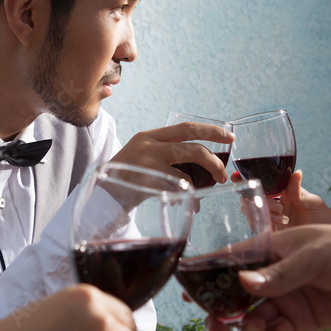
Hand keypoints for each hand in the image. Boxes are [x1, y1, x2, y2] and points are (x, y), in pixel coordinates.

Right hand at [110, 122, 233, 185]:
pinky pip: (178, 181)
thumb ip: (166, 159)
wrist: (101, 196)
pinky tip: (192, 203)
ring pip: (189, 155)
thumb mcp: (144, 160)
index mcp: (150, 136)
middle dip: (214, 147)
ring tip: (216, 181)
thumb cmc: (127, 181)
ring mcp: (147, 158)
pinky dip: (190, 193)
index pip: (185, 128)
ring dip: (208, 168)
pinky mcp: (146, 175)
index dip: (210, 130)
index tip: (228, 136)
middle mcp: (149, 142)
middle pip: (190, 138)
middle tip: (227, 161)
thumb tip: (201, 171)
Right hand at [204, 224, 330, 330]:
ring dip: (247, 324)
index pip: (231, 260)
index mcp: (271, 248)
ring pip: (254, 315)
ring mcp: (287, 297)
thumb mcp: (315, 256)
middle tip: (215, 326)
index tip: (189, 292)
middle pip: (236, 294)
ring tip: (251, 329)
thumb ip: (281, 274)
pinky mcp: (302, 319)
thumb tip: (243, 284)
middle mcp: (274, 273)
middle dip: (223, 310)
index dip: (208, 275)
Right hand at [231, 170, 330, 228]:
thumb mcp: (314, 203)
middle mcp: (271, 204)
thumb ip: (300, 191)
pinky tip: (280, 225)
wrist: (327, 246)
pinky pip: (255, 227)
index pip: (258, 182)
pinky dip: (261, 224)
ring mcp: (268, 219)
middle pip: (248, 197)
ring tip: (284, 217)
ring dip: (263, 212)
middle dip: (257, 199)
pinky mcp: (268, 234)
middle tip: (279, 205)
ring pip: (250, 211)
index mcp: (280, 192)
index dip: (243, 179)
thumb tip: (297, 173)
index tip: (236, 177)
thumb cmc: (323, 220)